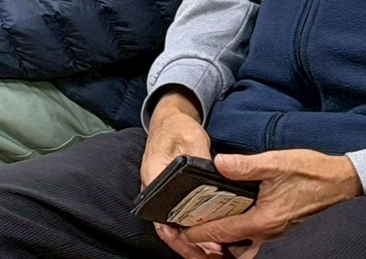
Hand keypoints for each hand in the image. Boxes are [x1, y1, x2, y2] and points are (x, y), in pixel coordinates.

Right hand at [142, 90, 220, 257]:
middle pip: (166, 227)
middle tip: (211, 254)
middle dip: (187, 246)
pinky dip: (190, 233)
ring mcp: (159, 194)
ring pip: (171, 228)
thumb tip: (213, 177)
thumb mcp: (191, 138)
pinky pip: (176, 220)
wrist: (169, 120)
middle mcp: (152, 189)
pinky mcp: (169, 196)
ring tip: (213, 254)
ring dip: (190, 243)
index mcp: (153, 175)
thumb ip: (200, 158)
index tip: (201, 241)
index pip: (162, 213)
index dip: (180, 233)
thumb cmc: (177, 127)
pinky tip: (209, 241)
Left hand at [179, 149, 362, 249]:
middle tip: (188, 238)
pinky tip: (231, 235)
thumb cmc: (313, 173)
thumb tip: (218, 163)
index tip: (178, 231)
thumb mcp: (277, 162)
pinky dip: (240, 248)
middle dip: (207, 250)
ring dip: (224, 251)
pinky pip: (257, 251)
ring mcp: (279, 240)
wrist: (345, 183)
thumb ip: (245, 165)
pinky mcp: (285, 237)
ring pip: (244, 256)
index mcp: (264, 221)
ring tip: (205, 239)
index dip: (197, 233)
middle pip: (230, 254)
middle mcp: (270, 237)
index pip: (221, 233)